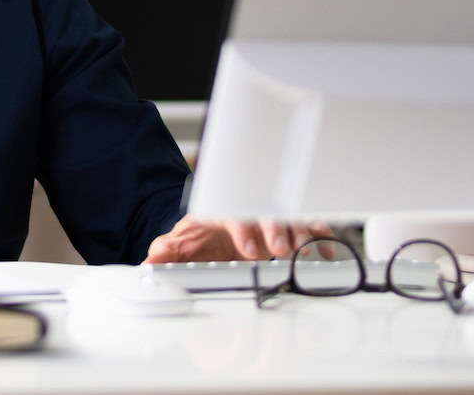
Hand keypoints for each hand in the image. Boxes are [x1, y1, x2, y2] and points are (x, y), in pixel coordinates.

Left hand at [144, 214, 336, 262]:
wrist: (215, 232)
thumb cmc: (201, 235)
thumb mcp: (180, 242)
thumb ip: (167, 253)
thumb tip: (149, 263)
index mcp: (222, 210)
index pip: (233, 213)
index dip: (243, 231)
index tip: (249, 251)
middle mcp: (248, 209)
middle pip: (266, 211)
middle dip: (276, 229)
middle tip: (282, 249)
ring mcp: (269, 216)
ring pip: (290, 216)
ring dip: (300, 233)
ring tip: (306, 250)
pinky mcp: (287, 225)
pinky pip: (306, 224)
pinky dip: (317, 235)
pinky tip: (324, 250)